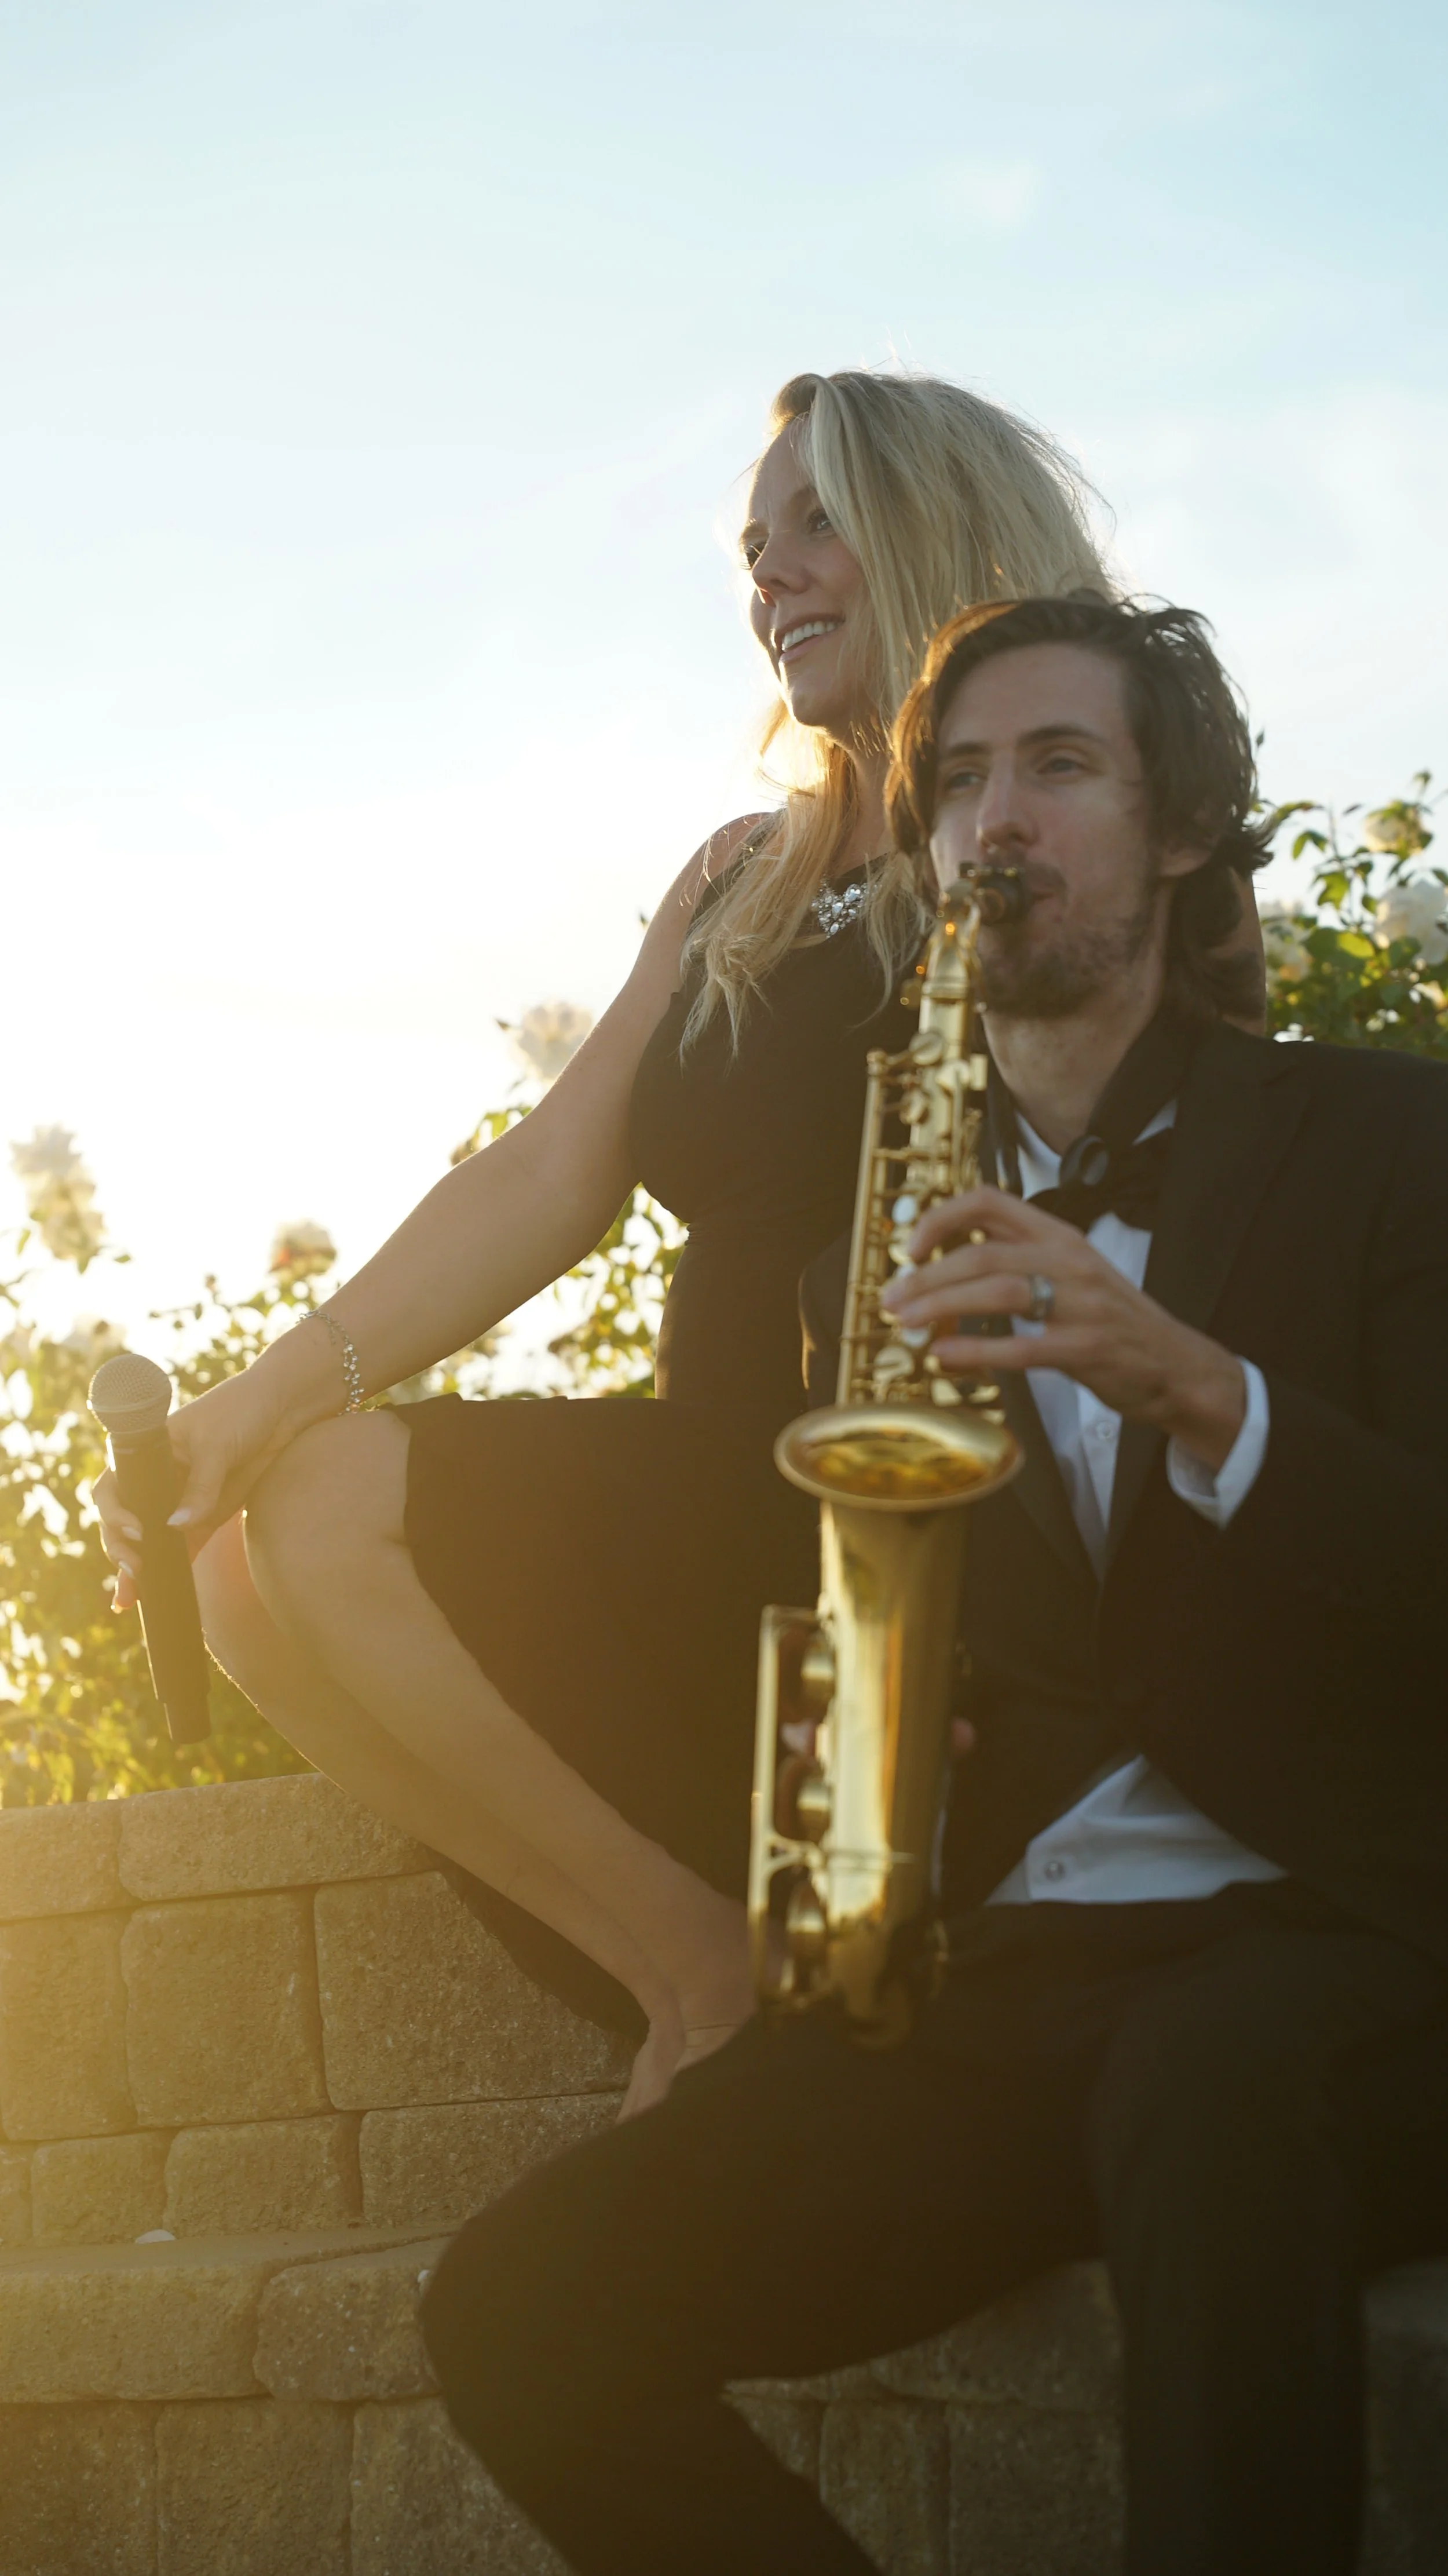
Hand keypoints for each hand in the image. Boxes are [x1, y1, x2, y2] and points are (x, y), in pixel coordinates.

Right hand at [95, 1361, 305, 1611]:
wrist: (282, 1407)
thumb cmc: (240, 1410)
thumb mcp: (216, 1445)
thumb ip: (200, 1486)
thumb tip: (176, 1527)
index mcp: (147, 1453)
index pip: (113, 1487)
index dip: (114, 1512)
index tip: (135, 1530)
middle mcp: (157, 1479)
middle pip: (125, 1520)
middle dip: (121, 1548)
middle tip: (134, 1571)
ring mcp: (180, 1499)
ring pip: (151, 1540)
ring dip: (139, 1569)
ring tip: (131, 1600)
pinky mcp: (206, 1515)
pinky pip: (183, 1546)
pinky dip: (172, 1569)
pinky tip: (160, 1593)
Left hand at [881, 1186, 1246, 1472]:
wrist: (1177, 1365)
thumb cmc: (1114, 1323)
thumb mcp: (1071, 1275)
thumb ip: (1018, 1265)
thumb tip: (946, 1272)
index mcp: (1061, 1237)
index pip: (992, 1202)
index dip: (941, 1218)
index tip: (910, 1248)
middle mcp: (1070, 1262)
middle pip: (983, 1254)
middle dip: (927, 1277)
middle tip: (892, 1299)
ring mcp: (1081, 1304)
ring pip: (998, 1291)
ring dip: (943, 1306)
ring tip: (906, 1323)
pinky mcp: (1087, 1348)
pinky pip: (1021, 1346)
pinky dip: (976, 1350)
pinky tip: (944, 1356)